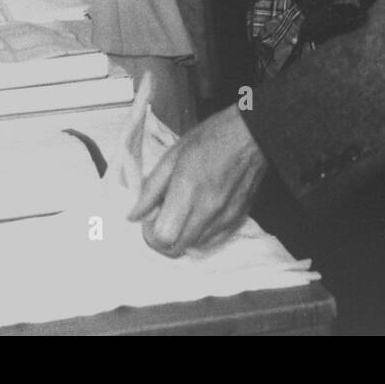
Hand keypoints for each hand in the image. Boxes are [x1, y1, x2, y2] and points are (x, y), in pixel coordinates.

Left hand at [128, 106, 268, 256]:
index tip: (151, 218)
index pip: (163, 236)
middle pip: (177, 249)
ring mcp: (224, 218)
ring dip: (183, 236)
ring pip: (195, 247)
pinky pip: (214, 241)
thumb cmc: (210, 139)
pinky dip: (202, 235)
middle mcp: (207, 210)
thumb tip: (134, 215)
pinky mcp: (237, 219)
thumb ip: (151, 188)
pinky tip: (200, 215)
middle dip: (164, 239)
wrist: (250, 135)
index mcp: (187, 191)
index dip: (151, 233)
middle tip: (162, 218)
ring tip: (183, 213)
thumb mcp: (173, 155)